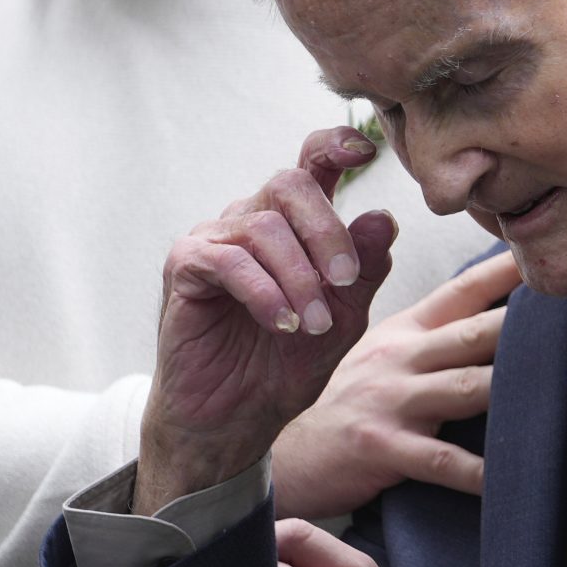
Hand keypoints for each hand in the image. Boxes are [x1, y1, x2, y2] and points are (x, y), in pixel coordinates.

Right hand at [136, 127, 394, 514]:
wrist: (236, 420)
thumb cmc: (286, 367)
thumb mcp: (344, 319)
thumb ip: (365, 270)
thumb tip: (382, 216)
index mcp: (293, 224)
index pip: (311, 163)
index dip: (336, 145)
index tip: (366, 153)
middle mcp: (251, 220)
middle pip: (291, 183)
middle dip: (327, 230)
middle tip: (346, 281)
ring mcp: (214, 240)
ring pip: (265, 225)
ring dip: (299, 276)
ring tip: (313, 325)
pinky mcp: (184, 268)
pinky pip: (229, 260)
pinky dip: (264, 292)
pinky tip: (283, 323)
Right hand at [273, 250, 521, 519]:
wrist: (291, 455)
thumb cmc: (350, 403)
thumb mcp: (382, 351)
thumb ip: (431, 329)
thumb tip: (490, 306)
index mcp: (405, 331)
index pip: (461, 291)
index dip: (505, 271)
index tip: (545, 258)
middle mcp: (400, 358)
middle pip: (474, 333)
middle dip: (525, 324)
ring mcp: (392, 402)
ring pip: (467, 388)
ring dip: (515, 390)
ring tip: (564, 389)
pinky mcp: (383, 447)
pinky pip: (442, 462)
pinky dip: (479, 473)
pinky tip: (512, 480)